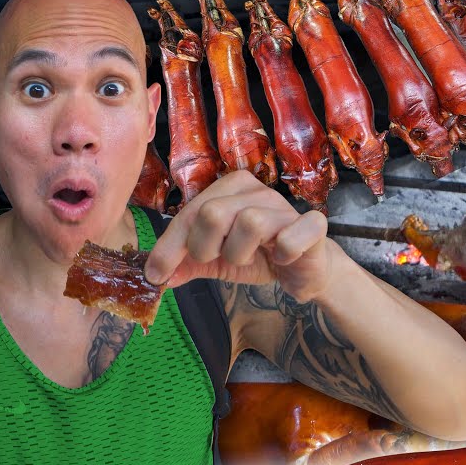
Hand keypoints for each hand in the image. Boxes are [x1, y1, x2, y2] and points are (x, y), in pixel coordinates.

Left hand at [145, 171, 332, 302]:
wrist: (305, 270)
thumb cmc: (260, 256)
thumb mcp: (214, 260)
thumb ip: (184, 263)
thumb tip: (153, 274)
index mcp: (229, 189)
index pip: (189, 213)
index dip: (170, 246)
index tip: (156, 274)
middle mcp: (257, 190)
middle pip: (213, 212)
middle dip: (205, 247)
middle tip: (216, 259)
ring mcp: (285, 207)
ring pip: (249, 223)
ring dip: (241, 253)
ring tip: (249, 258)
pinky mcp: (313, 225)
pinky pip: (289, 238)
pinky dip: (282, 253)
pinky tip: (281, 259)